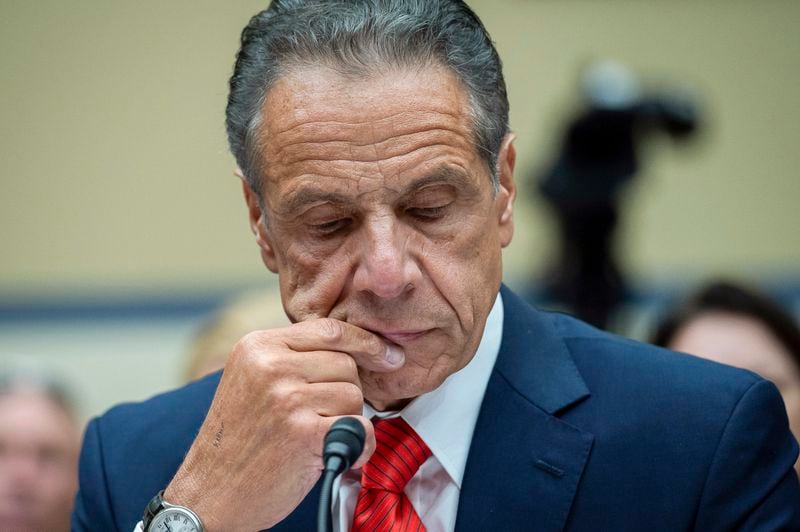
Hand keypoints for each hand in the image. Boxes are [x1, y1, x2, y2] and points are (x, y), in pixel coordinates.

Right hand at [163, 318, 403, 531]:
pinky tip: (337, 454)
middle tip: (322, 417)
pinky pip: (360, 427)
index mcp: (258, 346)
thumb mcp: (253, 380)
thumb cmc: (239, 439)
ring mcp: (288, 398)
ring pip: (354, 395)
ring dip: (347, 419)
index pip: (330, 330)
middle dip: (346, 391)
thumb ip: (294, 357)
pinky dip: (359, 445)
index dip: (365, 342)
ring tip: (315, 436)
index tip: (389, 355)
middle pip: (346, 363)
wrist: (210, 494)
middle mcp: (271, 366)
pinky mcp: (305, 433)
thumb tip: (357, 348)